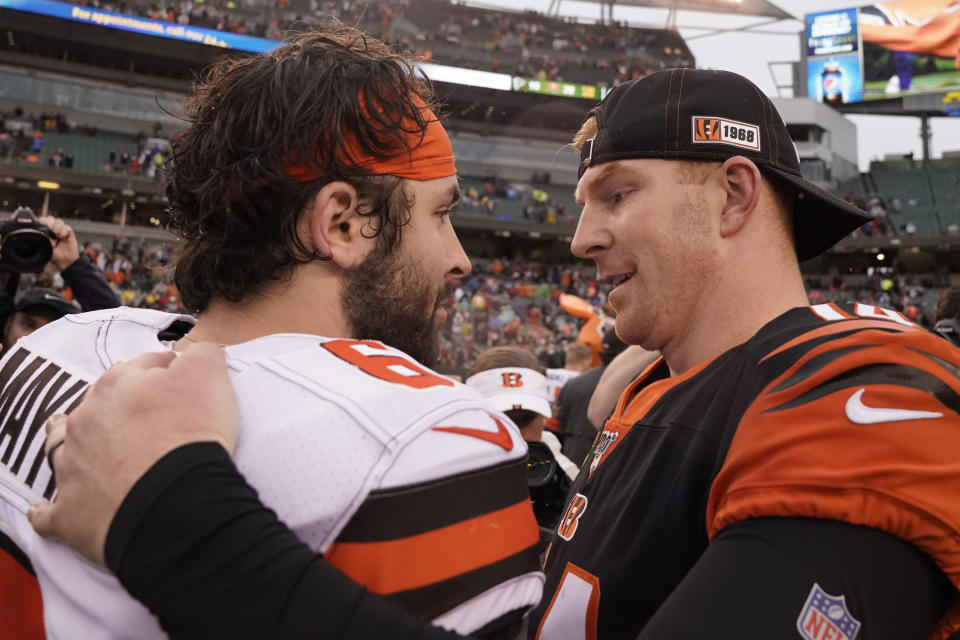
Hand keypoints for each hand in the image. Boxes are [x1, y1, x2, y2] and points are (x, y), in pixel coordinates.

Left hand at [28, 343, 238, 565]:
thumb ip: (201, 354)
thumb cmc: (190, 433)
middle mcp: (86, 420)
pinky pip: (49, 512)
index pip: (144, 366)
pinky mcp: (70, 512)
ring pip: (62, 446)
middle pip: (101, 401)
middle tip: (146, 414)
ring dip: (73, 441)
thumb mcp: (208, 374)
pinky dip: (50, 509)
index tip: (185, 383)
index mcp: (117, 385)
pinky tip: (47, 510)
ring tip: (80, 440)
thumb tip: (195, 352)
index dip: (168, 372)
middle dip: (120, 403)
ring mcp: (73, 465)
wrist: (172, 499)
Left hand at [38, 216, 79, 271]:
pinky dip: (63, 231)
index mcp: (45, 232)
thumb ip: (43, 236)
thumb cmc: (53, 254)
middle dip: (49, 223)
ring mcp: (61, 230)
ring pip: (58, 221)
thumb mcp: (45, 245)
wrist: (64, 260)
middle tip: (49, 230)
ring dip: (57, 228)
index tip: (42, 227)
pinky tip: (63, 237)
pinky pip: (66, 227)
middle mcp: (53, 229)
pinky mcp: (69, 232)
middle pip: (50, 218)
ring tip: (57, 236)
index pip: (42, 221)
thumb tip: (42, 229)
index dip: (42, 222)